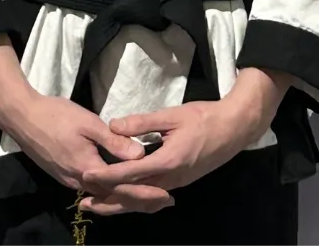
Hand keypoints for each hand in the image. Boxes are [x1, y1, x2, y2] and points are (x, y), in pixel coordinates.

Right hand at [9, 93, 175, 213]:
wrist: (23, 117)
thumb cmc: (57, 116)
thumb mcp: (89, 124)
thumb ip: (114, 141)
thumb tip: (141, 155)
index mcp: (88, 169)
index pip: (122, 186)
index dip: (146, 191)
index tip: (167, 194)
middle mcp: (79, 181)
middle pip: (114, 197)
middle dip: (140, 199)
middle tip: (165, 201)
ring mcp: (69, 180)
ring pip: (103, 195)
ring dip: (126, 196)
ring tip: (149, 195)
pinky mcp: (64, 175)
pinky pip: (92, 189)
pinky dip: (110, 190)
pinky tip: (121, 185)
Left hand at [77, 68, 293, 217]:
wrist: (234, 128)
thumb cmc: (203, 118)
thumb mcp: (171, 115)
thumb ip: (142, 123)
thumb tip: (114, 125)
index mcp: (167, 162)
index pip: (130, 174)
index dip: (107, 176)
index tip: (86, 176)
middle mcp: (171, 179)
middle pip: (134, 196)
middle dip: (108, 200)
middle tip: (84, 202)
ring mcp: (177, 183)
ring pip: (143, 200)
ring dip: (120, 202)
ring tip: (98, 204)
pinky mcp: (181, 181)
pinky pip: (153, 196)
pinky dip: (136, 199)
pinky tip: (125, 196)